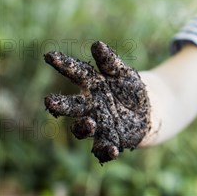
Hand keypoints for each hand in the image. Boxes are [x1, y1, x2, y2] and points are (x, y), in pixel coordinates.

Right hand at [44, 41, 149, 162]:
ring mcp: (98, 125)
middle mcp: (90, 107)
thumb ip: (111, 62)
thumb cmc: (129, 89)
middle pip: (72, 106)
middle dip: (60, 104)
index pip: (76, 73)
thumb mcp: (123, 73)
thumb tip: (96, 44)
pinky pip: (104, 149)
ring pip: (83, 129)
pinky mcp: (111, 141)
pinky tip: (113, 150)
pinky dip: (106, 151)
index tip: (50, 56)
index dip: (64, 65)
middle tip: (49, 101)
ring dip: (83, 127)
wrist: (147, 111)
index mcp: (92, 86)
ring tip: (90, 123)